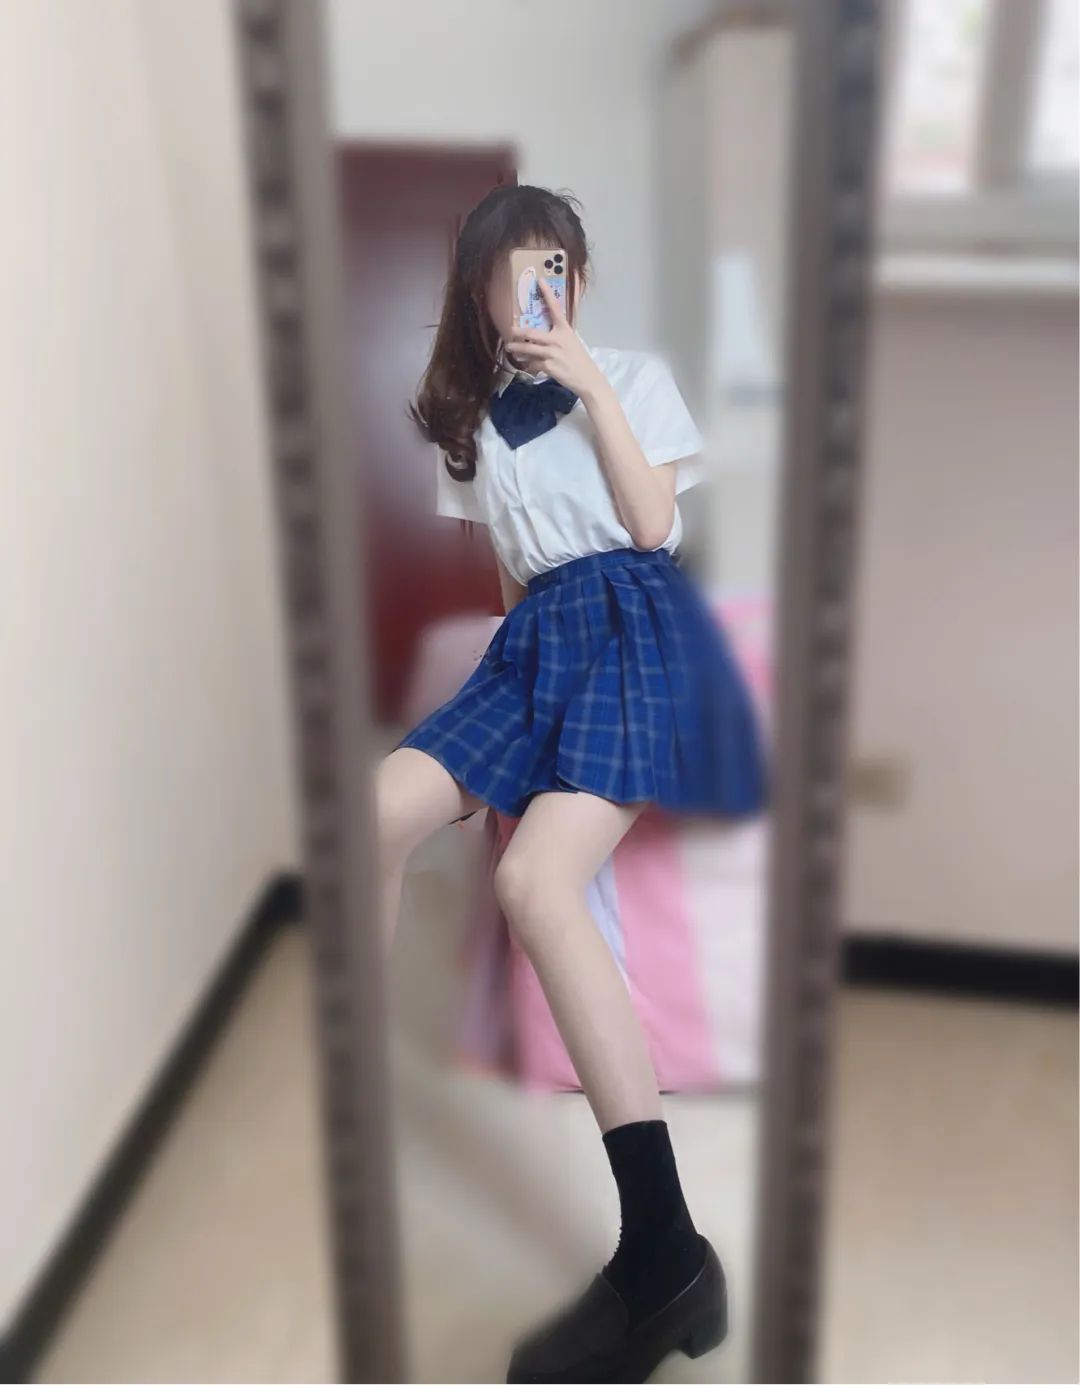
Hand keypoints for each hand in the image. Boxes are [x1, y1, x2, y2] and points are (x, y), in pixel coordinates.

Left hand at [506, 278, 609, 401]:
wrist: (587, 378)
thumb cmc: (579, 359)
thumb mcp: (572, 341)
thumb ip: (559, 334)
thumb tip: (544, 331)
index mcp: (565, 330)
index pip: (555, 308)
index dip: (547, 294)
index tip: (540, 281)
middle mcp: (557, 339)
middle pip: (532, 333)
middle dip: (518, 332)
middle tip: (510, 330)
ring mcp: (552, 353)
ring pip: (529, 349)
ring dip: (517, 349)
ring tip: (510, 348)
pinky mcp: (549, 366)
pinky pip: (533, 364)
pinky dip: (527, 364)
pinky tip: (524, 364)